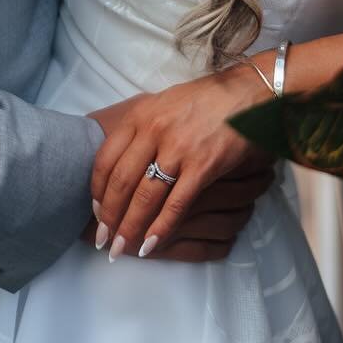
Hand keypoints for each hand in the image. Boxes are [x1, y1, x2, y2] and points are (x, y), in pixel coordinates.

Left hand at [87, 66, 267, 260]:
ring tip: (121, 249)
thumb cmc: (204, 100)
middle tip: (102, 239)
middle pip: (121, 182)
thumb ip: (141, 129)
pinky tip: (151, 244)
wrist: (246, 93)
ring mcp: (178, 148)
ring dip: (130, 228)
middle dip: (109, 217)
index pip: (105, 159)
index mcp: (140, 114)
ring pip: (144, 197)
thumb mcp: (163, 104)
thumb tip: (119, 162)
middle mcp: (154, 130)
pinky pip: (176, 204)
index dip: (97, 191)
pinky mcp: (203, 165)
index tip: (95, 212)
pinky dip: (161, 228)